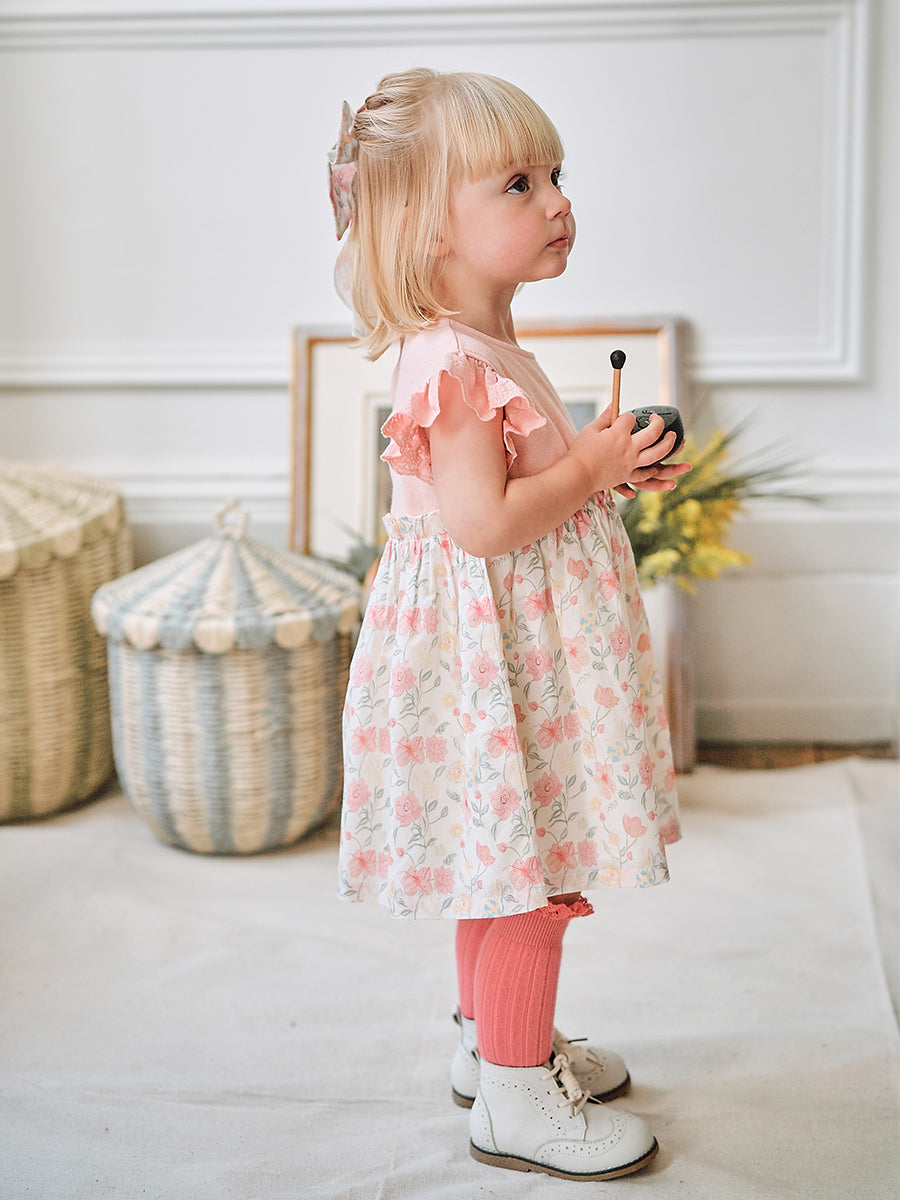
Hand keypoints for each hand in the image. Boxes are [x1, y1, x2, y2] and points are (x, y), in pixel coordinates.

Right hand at [566, 407, 685, 495]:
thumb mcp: (590, 430)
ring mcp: (630, 463)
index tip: (624, 419)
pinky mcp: (627, 475)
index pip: (630, 419)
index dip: (627, 417)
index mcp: (618, 434)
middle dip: (659, 424)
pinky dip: (651, 470)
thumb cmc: (580, 453)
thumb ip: (604, 417)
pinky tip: (654, 467)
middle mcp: (629, 448)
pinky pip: (644, 473)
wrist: (577, 476)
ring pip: (657, 454)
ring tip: (674, 439)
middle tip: (658, 420)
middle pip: (653, 433)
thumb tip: (613, 405)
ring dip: (668, 445)